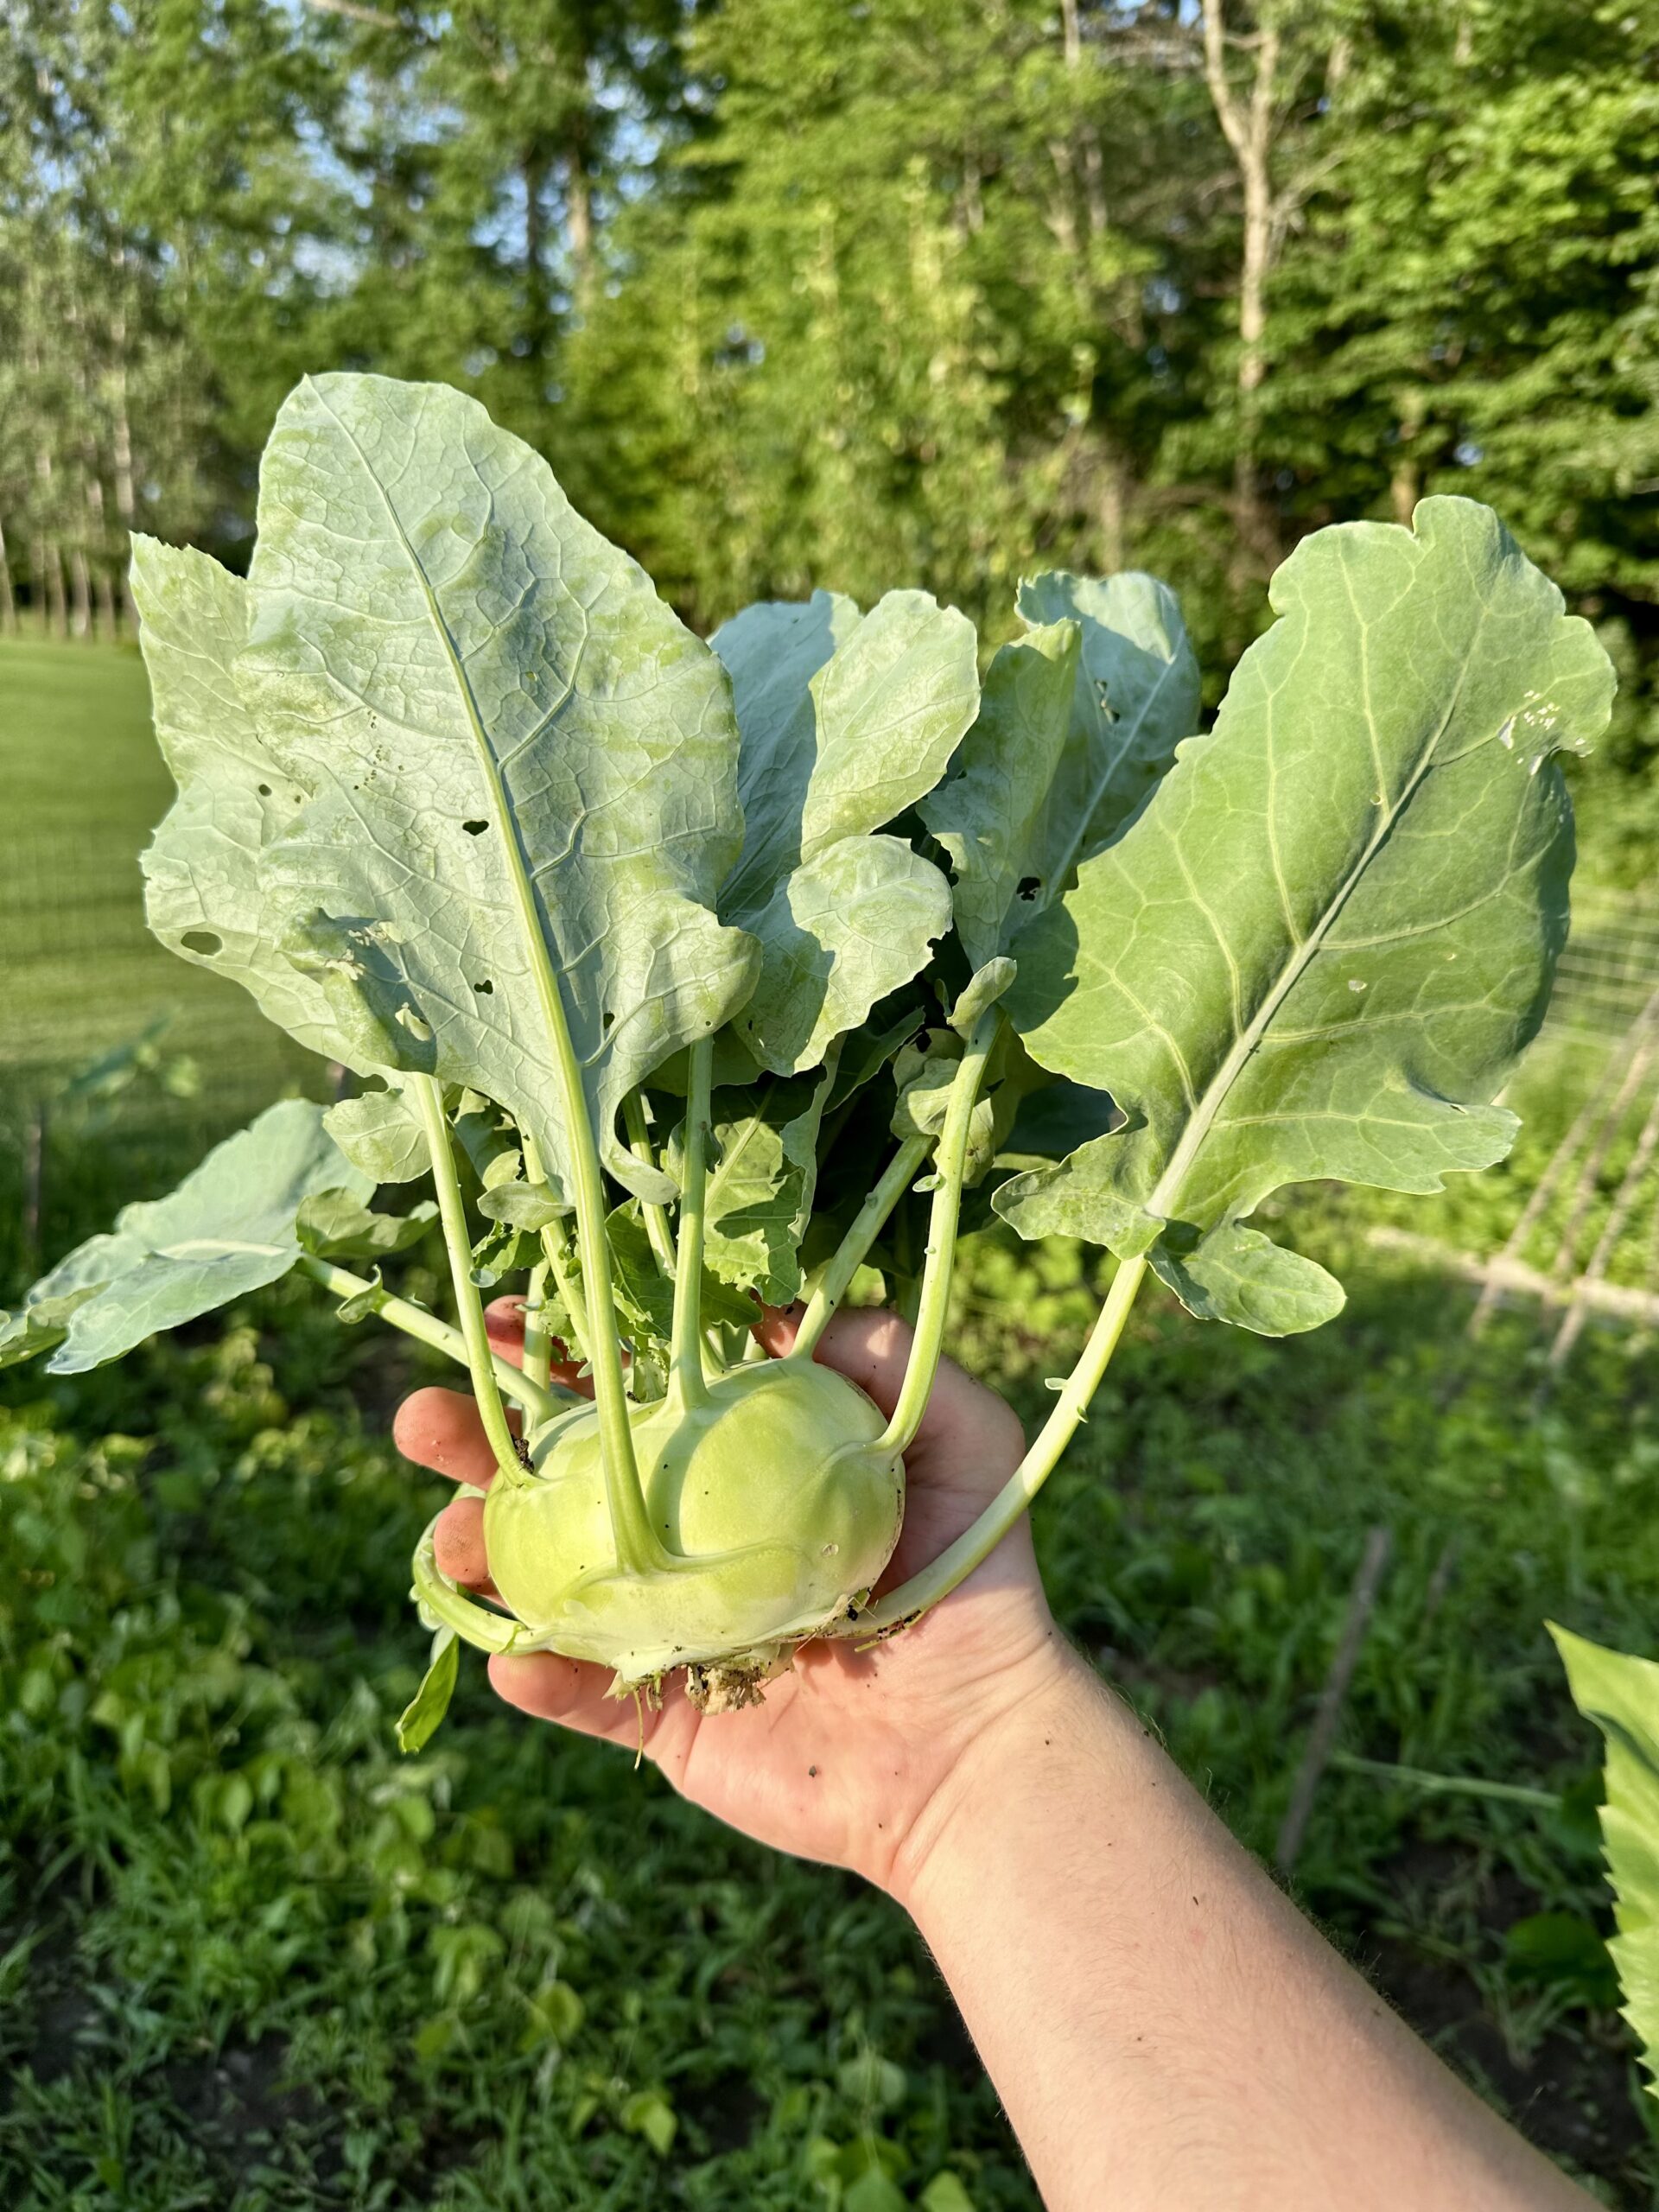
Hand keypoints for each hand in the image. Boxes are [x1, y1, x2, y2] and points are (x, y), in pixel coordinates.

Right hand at [392, 1304, 1074, 1895]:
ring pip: (541, 1580)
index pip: (632, 1392)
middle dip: (476, 1442)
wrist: (979, 1743)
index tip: (511, 1318)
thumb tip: (764, 1308)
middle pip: (558, 1477)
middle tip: (416, 1416)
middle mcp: (684, 1535)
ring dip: (478, 1555)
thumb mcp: (958, 1436)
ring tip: (449, 1539)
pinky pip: (578, 1695)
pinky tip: (513, 1653)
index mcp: (735, 1463)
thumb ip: (879, 1358)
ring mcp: (662, 1626)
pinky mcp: (660, 1718)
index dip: (565, 1353)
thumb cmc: (978, 1579)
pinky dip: (536, 1675)